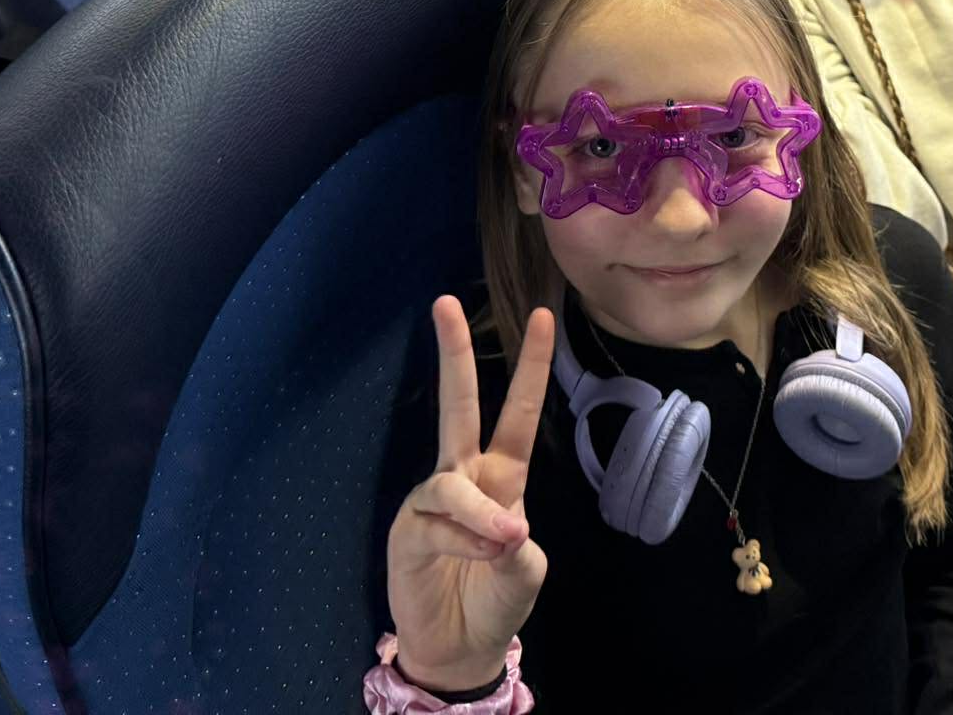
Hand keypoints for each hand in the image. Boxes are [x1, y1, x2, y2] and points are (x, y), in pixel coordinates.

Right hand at [387, 297, 552, 693]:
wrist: (458, 648)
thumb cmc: (495, 601)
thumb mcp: (524, 574)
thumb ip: (517, 548)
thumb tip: (502, 527)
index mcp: (502, 476)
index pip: (518, 413)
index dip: (531, 367)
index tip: (545, 317)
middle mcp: (465, 476)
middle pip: (458, 405)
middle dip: (452, 354)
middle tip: (444, 303)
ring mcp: (433, 501)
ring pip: (453, 483)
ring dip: (480, 514)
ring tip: (504, 542)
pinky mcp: (408, 530)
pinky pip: (438, 521)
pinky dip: (463, 540)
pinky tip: (475, 558)